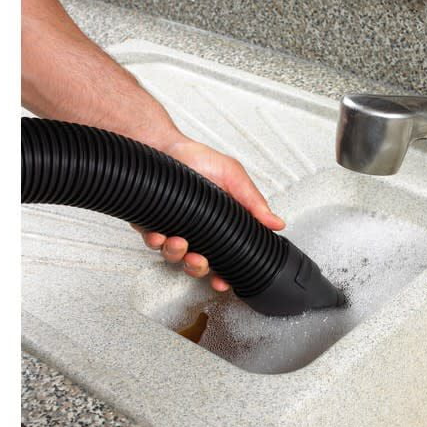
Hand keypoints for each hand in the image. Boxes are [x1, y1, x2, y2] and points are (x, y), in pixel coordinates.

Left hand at [131, 136, 285, 291]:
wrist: (163, 143)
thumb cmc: (196, 157)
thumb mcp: (232, 176)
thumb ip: (253, 202)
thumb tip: (277, 222)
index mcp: (217, 224)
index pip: (223, 256)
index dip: (223, 274)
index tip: (224, 282)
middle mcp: (194, 230)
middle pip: (197, 264)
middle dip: (198, 268)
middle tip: (200, 262)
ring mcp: (172, 228)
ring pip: (173, 256)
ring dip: (177, 255)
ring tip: (180, 242)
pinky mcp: (150, 224)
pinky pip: (152, 242)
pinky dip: (156, 241)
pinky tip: (160, 234)